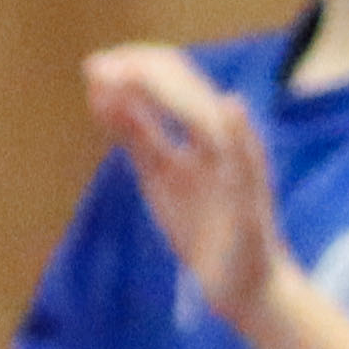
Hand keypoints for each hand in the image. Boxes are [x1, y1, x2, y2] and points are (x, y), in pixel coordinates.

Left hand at [82, 43, 283, 325]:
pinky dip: (240, 135)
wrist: (244, 284)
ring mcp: (243, 170)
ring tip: (138, 72)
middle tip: (97, 67)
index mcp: (199, 133)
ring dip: (177, 93)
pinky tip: (231, 108)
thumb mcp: (158, 172)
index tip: (94, 64)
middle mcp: (224, 141)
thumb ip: (137, 132)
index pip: (171, 82)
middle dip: (143, 73)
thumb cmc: (203, 225)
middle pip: (188, 90)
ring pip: (214, 120)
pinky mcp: (255, 204)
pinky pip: (250, 166)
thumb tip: (104, 91)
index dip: (135, 68)